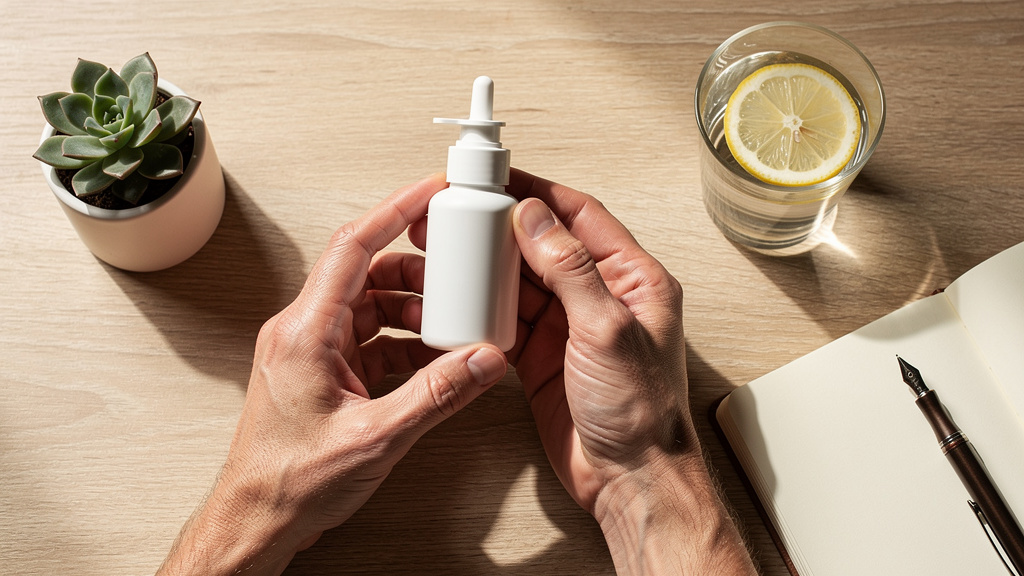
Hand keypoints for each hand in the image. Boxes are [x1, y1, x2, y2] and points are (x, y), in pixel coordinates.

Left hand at [157, 174, 507, 575]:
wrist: (257, 521)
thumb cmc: (290, 483)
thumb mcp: (375, 439)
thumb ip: (435, 396)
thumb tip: (479, 360)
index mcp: (305, 331)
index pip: (352, 247)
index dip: (394, 211)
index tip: (429, 191)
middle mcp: (303, 330)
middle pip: (367, 273)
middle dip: (417, 271)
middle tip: (459, 272)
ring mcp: (311, 350)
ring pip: (370, 305)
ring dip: (412, 310)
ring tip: (451, 326)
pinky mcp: (322, 371)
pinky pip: (369, 338)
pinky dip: (403, 342)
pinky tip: (431, 360)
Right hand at [504, 169, 755, 574]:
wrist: (629, 478)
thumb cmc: (642, 413)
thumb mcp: (608, 330)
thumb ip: (572, 270)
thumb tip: (537, 218)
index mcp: (634, 279)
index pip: (582, 217)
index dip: (540, 194)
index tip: (502, 179)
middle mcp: (602, 297)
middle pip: (546, 244)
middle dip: (504, 227)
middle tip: (464, 211)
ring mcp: (570, 326)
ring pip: (523, 280)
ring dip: (490, 266)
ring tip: (455, 248)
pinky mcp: (544, 355)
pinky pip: (508, 318)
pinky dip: (485, 306)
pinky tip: (464, 296)